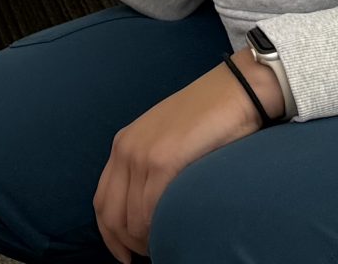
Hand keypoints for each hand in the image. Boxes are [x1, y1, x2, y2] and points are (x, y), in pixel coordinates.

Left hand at [92, 59, 280, 258]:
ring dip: (145, 242)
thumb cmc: (210, 118)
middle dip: (125, 243)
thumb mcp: (168, 140)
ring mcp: (142, 154)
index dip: (109, 234)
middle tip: (147, 256)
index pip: (101, 201)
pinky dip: (156, 232)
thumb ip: (152, 166)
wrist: (236, 91)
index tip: (123, 255)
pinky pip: (149, 211)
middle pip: (110, 215)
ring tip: (164, 247)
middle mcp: (126, 149)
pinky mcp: (164, 161)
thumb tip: (151, 207)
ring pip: (130, 219)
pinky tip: (170, 236)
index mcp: (124, 144)